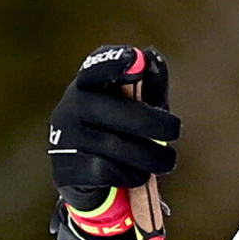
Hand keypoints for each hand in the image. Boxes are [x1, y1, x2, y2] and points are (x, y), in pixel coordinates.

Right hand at [46, 45, 178, 239]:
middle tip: (175, 131)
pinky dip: (128, 176)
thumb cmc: (121, 133)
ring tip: (163, 161)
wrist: (91, 180)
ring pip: (115, 146)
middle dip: (154, 123)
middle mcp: (69, 107)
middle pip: (116, 111)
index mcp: (87, 85)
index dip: (115, 63)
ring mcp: (63, 139)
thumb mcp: (137, 107)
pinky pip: (104, 172)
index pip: (96, 68)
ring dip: (149, 157)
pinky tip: (135, 176)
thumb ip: (148, 85)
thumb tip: (151, 59)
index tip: (137, 62)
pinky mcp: (64, 170)